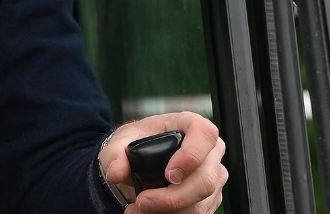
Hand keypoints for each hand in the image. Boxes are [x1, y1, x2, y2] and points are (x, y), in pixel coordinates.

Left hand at [99, 112, 226, 212]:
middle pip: (206, 178)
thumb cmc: (138, 142)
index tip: (169, 175)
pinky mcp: (211, 197)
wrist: (140, 159)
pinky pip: (200, 213)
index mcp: (190, 125)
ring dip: (170, 211)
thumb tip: (116, 172)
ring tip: (139, 209)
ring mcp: (214, 175)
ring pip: (203, 201)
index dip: (192, 155)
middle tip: (142, 202)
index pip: (204, 134)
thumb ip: (115, 154)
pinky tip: (151, 213)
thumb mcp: (120, 141)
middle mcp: (209, 150)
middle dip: (173, 197)